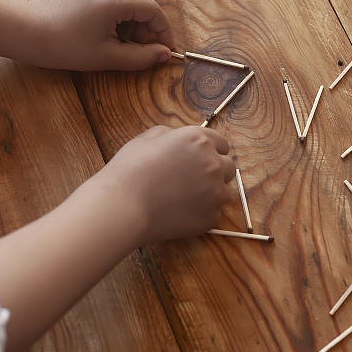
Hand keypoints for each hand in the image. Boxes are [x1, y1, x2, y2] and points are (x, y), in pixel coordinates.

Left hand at [27, 0, 175, 70]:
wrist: (29, 31)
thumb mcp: (106, 57)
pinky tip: (115, 10)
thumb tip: (165, 54)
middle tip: (137, 38)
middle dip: (150, 16)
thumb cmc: (64, 46)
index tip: (165, 47)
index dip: (163, 31)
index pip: (153, 11)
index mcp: (115, 0)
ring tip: (127, 22)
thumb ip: (140, 57)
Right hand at [87, 126, 235, 244]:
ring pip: (225, 191)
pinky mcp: (209, 217)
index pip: (222, 143)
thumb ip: (171, 134)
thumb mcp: (147, 138)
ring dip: (212, 192)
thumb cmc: (130, 169)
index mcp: (199, 140)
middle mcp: (212, 164)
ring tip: (187, 197)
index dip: (211, 150)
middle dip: (215, 170)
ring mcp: (214, 193)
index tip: (201, 159)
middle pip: (228, 166)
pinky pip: (214, 214)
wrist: (122, 206)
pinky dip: (202, 213)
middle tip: (194, 178)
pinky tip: (182, 212)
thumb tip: (178, 138)